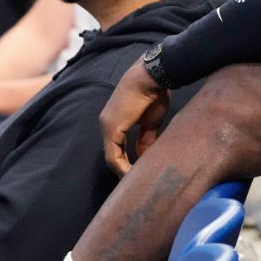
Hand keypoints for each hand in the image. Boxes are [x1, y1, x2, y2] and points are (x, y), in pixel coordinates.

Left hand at [99, 60, 170, 175]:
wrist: (151, 78)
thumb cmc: (153, 94)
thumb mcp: (150, 122)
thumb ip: (146, 139)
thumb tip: (145, 156)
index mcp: (115, 121)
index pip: (118, 148)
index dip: (128, 161)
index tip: (140, 172)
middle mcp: (106, 124)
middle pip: (113, 154)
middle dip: (125, 168)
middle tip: (137, 182)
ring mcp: (107, 127)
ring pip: (111, 157)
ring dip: (124, 171)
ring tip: (136, 182)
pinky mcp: (111, 130)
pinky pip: (113, 156)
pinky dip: (123, 167)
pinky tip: (133, 175)